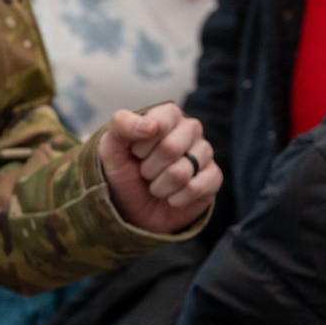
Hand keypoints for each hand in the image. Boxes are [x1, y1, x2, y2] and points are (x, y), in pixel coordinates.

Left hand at [99, 104, 217, 234]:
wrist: (134, 208)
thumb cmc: (125, 171)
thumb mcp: (112, 147)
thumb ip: (122, 126)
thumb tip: (151, 126)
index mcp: (168, 116)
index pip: (160, 123)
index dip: (142, 145)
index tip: (135, 153)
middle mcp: (190, 130)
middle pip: (171, 148)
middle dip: (149, 168)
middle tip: (145, 172)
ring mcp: (204, 153)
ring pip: (181, 173)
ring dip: (160, 187)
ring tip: (157, 185)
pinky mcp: (213, 178)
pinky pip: (197, 188)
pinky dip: (176, 199)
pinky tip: (172, 198)